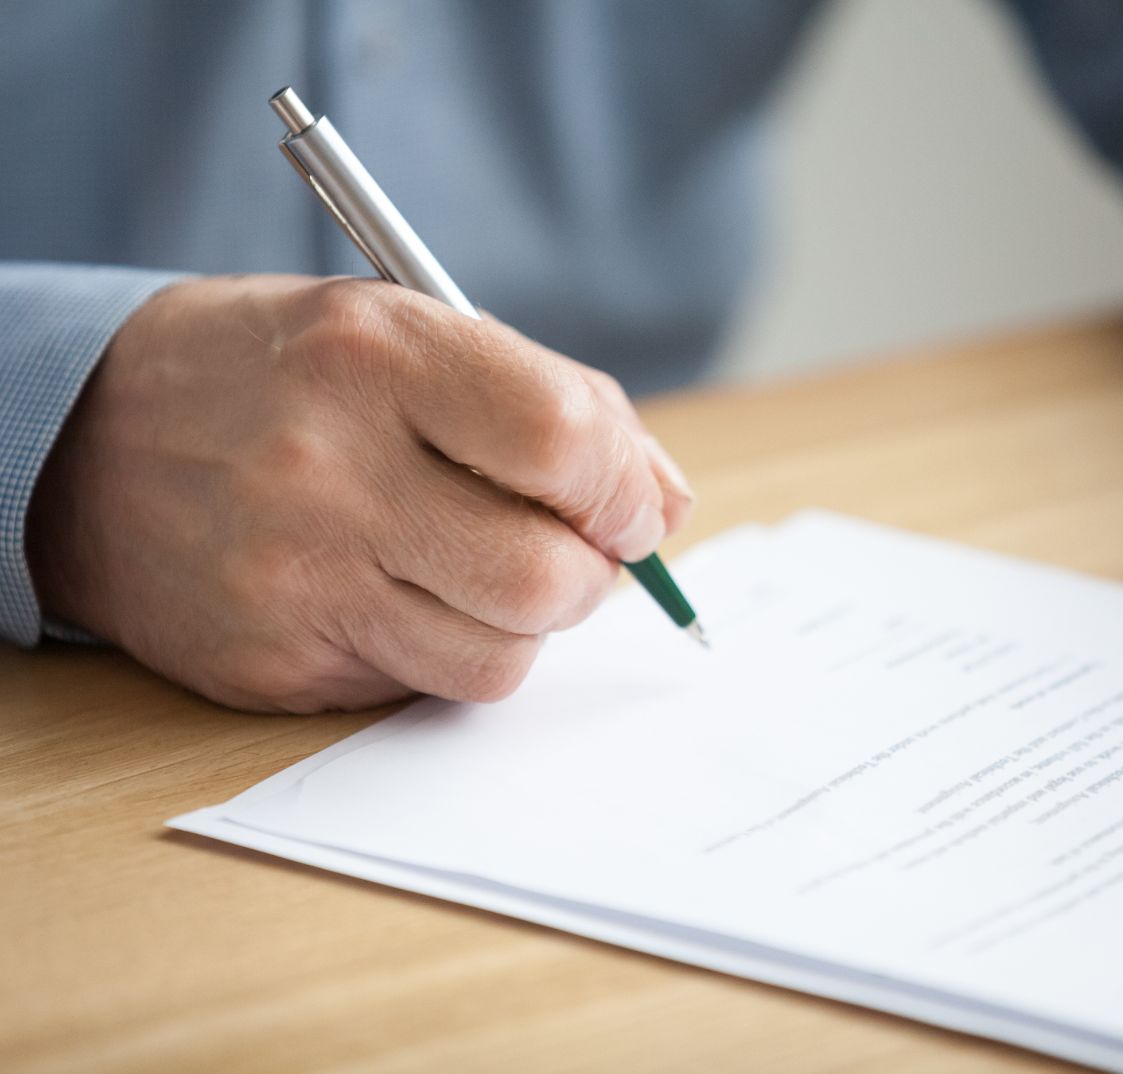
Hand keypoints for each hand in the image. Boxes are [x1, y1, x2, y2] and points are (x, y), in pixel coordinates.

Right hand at [27, 275, 694, 711]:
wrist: (89, 444)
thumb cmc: (278, 375)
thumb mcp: (403, 332)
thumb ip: (548, 405)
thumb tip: (664, 505)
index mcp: (374, 355)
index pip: (562, 440)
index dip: (625, 487)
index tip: (629, 505)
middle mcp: (329, 469)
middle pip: (544, 576)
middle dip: (593, 575)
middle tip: (573, 550)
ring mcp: (296, 579)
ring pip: (498, 658)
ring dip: (528, 625)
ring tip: (486, 571)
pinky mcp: (275, 663)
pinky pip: (423, 689)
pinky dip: (451, 652)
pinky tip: (410, 600)